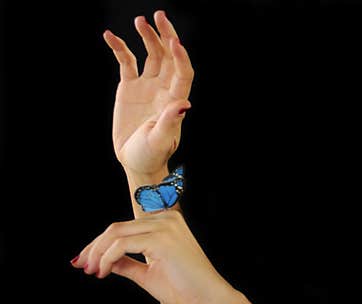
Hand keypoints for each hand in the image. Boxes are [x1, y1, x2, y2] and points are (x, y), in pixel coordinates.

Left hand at [71, 210, 234, 303]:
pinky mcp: (161, 239)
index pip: (123, 227)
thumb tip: (102, 261)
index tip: (86, 261)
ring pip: (115, 234)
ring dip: (97, 254)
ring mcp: (164, 227)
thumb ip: (126, 263)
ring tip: (91, 271)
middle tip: (82, 265)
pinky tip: (103, 272)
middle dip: (93, 248)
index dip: (99, 243)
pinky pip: (122, 246)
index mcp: (165, 223)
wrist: (210, 298)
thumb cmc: (186, 288)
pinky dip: (106, 259)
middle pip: (115, 228)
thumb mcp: (148, 274)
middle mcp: (165, 219)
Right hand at [103, 10, 193, 175]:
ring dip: (147, 37)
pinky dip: (119, 48)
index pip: (182, 73)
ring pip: (150, 55)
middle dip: (166, 36)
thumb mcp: (160, 140)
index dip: (181, 57)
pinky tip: (109, 35)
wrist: (136, 160)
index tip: (174, 41)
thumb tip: (183, 104)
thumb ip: (170, 122)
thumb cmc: (151, 154)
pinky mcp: (129, 87)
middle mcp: (163, 89)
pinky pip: (126, 62)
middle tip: (159, 16)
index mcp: (174, 100)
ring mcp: (147, 86)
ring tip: (140, 21)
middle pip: (169, 57)